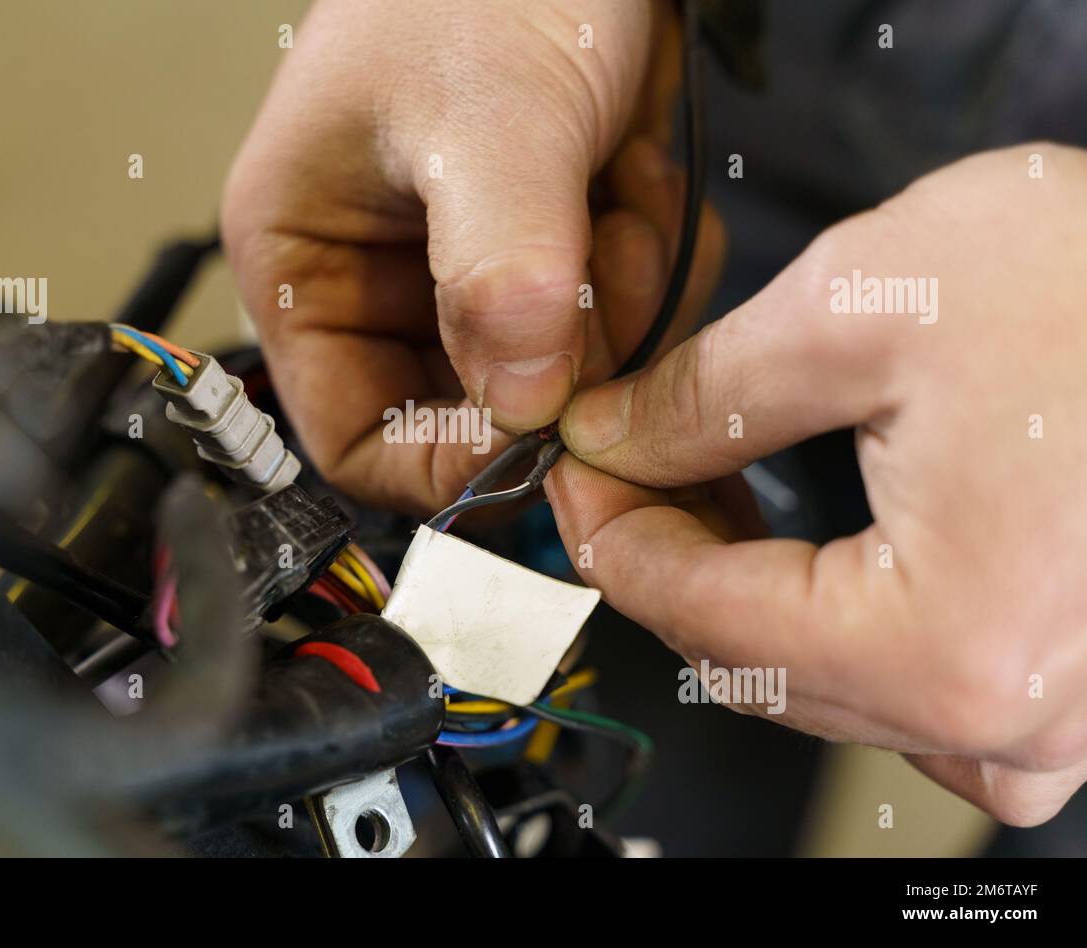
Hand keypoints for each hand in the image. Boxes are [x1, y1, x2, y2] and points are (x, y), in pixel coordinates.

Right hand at [223, 0, 722, 514]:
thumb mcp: (487, 116)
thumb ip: (498, 267)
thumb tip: (521, 406)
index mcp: (307, 264)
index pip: (358, 442)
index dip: (449, 461)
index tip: (546, 429)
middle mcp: (382, 285)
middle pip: (473, 418)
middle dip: (557, 366)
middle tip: (602, 270)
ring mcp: (471, 276)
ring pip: (558, 380)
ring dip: (616, 308)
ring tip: (617, 192)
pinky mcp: (548, 258)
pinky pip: (615, 326)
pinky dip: (650, 271)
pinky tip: (637, 180)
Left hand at [548, 143, 1086, 824]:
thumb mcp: (864, 305)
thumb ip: (706, 396)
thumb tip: (617, 441)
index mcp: (951, 645)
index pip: (702, 620)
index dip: (610, 536)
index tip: (577, 474)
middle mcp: (1012, 713)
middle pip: (758, 668)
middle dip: (667, 563)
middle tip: (618, 472)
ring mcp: (1059, 710)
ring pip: (831, 691)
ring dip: (744, 602)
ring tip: (700, 498)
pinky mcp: (1079, 676)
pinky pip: (922, 698)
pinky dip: (838, 632)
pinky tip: (804, 560)